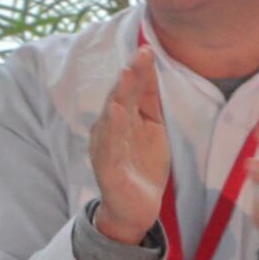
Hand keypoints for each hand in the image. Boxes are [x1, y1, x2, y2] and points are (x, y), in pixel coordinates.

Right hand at [85, 57, 173, 251]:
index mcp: (122, 118)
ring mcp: (107, 148)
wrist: (135, 210)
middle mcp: (110, 129)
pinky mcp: (108, 168)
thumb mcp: (152, 127)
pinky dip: (112, 129)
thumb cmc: (142, 165)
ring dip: (118, 96)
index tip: (148, 49)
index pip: (131, 90)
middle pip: (119, 99)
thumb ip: (149, 98)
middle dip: (129, 78)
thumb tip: (149, 64)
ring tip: (126, 76)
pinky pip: (109, 146)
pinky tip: (116, 113)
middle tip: (138, 57)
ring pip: (112, 118)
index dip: (139, 71)